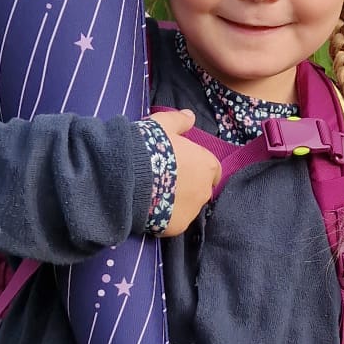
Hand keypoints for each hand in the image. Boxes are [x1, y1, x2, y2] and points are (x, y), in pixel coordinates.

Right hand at [148, 108, 220, 235]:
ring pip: (188, 208)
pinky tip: (151, 210)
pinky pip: (173, 222)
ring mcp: (192, 211)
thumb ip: (179, 121)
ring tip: (156, 196)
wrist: (131, 176)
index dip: (198, 168)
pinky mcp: (177, 227)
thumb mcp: (163, 125)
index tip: (184, 168)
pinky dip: (165, 218)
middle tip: (166, 181)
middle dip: (188, 187)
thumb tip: (190, 115)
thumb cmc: (150, 146)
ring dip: (177, 203)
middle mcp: (205, 190)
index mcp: (207, 165)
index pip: (212, 170)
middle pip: (201, 190)